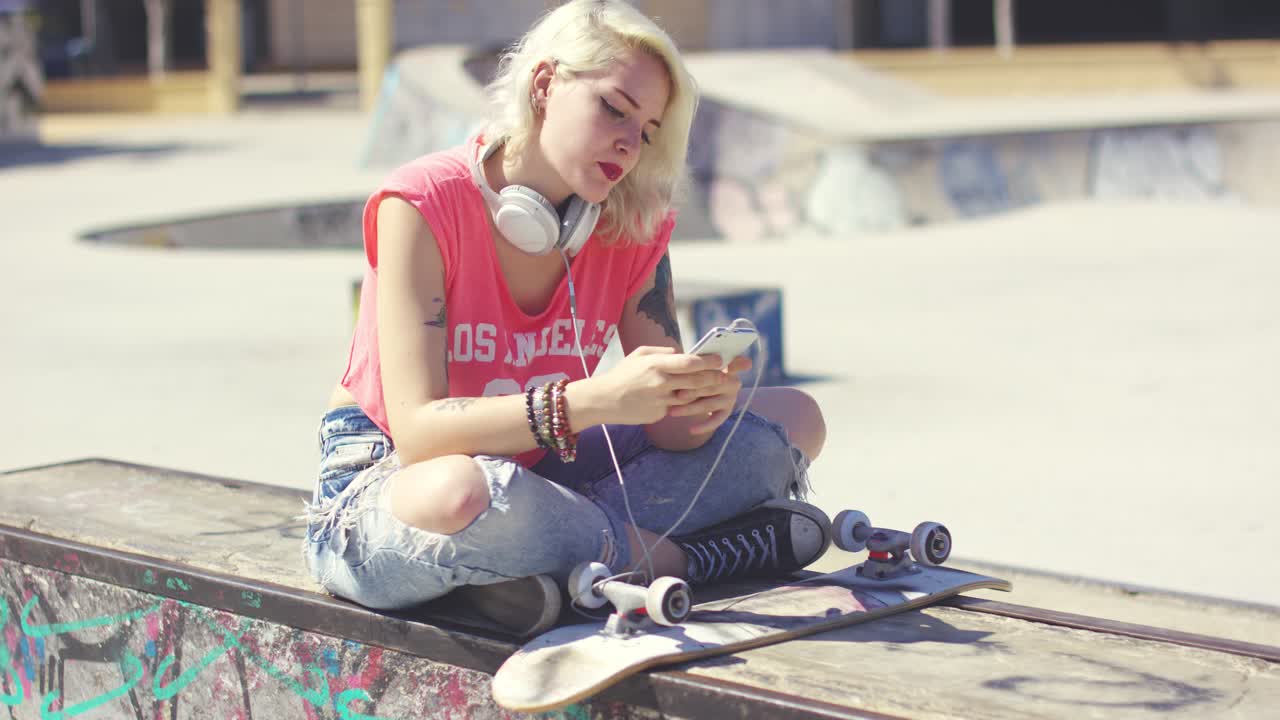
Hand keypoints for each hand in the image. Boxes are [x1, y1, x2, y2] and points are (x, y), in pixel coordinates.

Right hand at [586, 346, 727, 425]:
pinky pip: (677, 408)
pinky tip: (688, 400)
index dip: (708, 361)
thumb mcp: (639, 355)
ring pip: (691, 397)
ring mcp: (661, 400)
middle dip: (714, 378)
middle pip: (696, 380)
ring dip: (703, 392)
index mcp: (656, 364)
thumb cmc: (622, 374)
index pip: (689, 362)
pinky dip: (683, 404)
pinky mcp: (659, 414)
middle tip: (725, 375)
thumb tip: (682, 353)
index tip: (720, 359)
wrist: (604, 400)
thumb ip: (663, 352)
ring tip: (713, 387)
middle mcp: (661, 383)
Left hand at [667, 354, 750, 433]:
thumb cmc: (692, 370)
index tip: (689, 376)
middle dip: (692, 391)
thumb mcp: (693, 362)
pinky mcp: (727, 410)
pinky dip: (704, 425)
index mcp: (725, 364)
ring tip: (672, 411)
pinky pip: (717, 420)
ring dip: (690, 408)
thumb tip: (696, 353)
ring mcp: (730, 396)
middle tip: (677, 395)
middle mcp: (732, 380)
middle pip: (711, 386)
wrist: (695, 384)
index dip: (705, 372)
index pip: (718, 368)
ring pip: (709, 403)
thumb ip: (696, 358)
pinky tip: (691, 430)